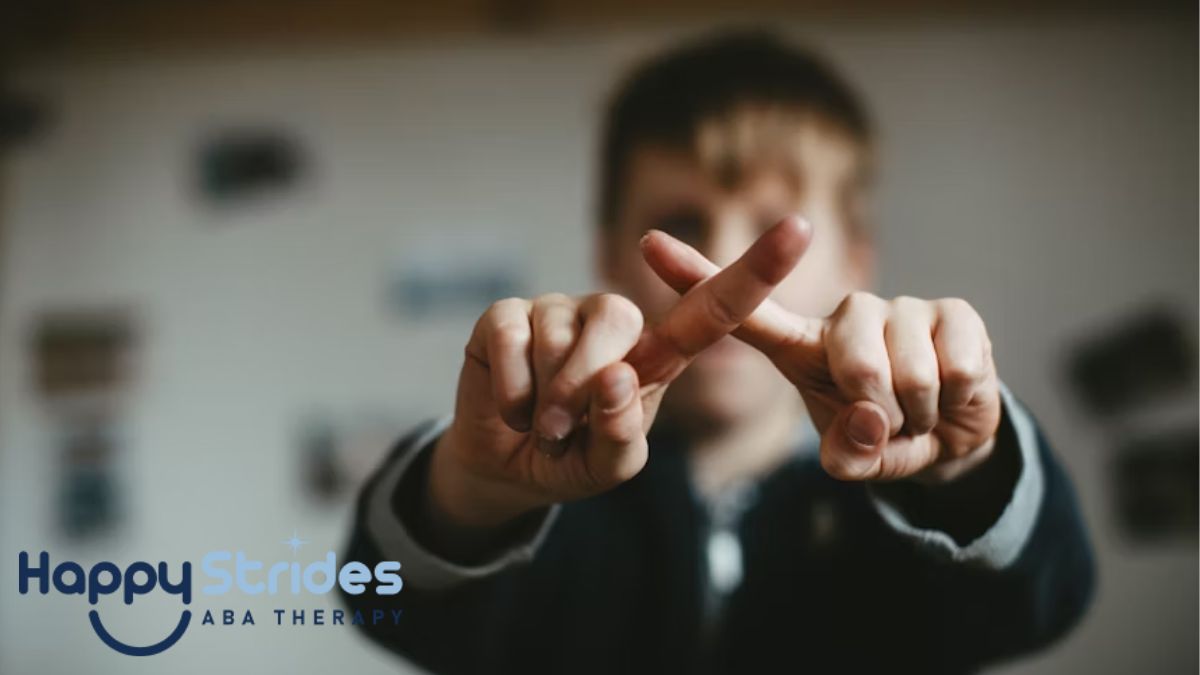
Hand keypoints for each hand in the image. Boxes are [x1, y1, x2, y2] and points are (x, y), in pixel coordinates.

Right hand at [429, 218, 811, 529]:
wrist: (505, 466)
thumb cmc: (571, 458)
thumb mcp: (609, 467)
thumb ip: (620, 434)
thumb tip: (615, 375)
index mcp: (657, 354)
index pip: (714, 309)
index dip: (757, 270)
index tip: (801, 228)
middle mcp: (614, 321)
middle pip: (619, 326)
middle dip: (584, 389)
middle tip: (561, 432)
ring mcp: (560, 309)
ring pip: (558, 339)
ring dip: (542, 398)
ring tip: (537, 421)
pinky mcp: (508, 312)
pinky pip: (510, 339)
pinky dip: (510, 389)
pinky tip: (510, 405)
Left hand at [641, 217, 1001, 483]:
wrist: (955, 437)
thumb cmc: (886, 439)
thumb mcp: (856, 458)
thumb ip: (849, 454)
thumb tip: (867, 423)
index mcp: (803, 346)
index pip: (744, 311)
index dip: (697, 277)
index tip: (647, 242)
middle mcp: (847, 314)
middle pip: (854, 362)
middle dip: (880, 413)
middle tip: (888, 423)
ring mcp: (901, 308)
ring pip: (907, 371)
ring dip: (918, 412)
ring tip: (916, 410)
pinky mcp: (953, 311)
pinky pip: (954, 368)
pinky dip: (955, 400)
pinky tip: (951, 392)